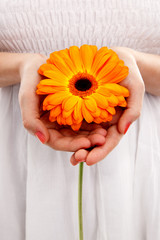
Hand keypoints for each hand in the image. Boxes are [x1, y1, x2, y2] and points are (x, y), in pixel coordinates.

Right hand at [18, 53, 106, 151]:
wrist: (38, 67)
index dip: (71, 145)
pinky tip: (104, 122)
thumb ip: (31, 121)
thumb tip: (43, 139)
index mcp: (43, 127)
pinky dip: (93, 123)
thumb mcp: (27, 99)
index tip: (86, 144)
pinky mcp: (74, 112)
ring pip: (80, 133)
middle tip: (102, 139)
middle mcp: (55, 127)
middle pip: (71, 140)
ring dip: (92, 135)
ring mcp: (65, 120)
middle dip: (86, 142)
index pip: (57, 142)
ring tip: (105, 133)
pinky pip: (84, 121)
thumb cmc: (30, 81)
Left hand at [70, 47, 144, 164]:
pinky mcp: (83, 108)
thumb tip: (122, 130)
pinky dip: (70, 130)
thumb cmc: (128, 72)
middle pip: (96, 142)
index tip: (89, 160)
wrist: (115, 58)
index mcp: (119, 120)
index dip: (101, 151)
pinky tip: (60, 135)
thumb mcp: (135, 88)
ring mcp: (94, 115)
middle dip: (87, 152)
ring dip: (77, 146)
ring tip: (69, 154)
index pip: (110, 140)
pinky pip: (76, 121)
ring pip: (85, 135)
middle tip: (75, 159)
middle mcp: (106, 121)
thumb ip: (133, 110)